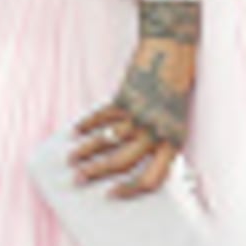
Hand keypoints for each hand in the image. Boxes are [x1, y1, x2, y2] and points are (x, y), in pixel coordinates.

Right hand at [69, 34, 193, 196]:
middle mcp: (157, 132)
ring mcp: (140, 115)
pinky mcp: (125, 98)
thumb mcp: (173, 119)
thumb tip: (128, 160)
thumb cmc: (174, 88)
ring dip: (86, 152)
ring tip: (71, 160)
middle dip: (97, 173)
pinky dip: (86, 125)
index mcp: (173, 142)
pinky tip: (75, 132)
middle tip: (79, 180)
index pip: (153, 179)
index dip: (131, 190)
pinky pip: (101, 117)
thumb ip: (156, 141)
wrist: (172, 51)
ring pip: (107, 142)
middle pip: (122, 162)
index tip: (111, 193)